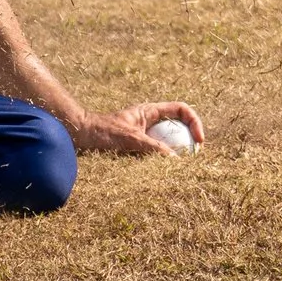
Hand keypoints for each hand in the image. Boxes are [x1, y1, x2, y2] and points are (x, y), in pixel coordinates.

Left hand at [74, 100, 204, 155]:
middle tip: (197, 154)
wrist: (81, 135)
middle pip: (179, 124)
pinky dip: (165, 159)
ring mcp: (145, 132)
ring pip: (170, 139)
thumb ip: (152, 147)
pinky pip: (158, 150)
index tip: (199, 139)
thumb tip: (175, 160)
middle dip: (191, 137)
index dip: (195, 121)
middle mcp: (150, 120)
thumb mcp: (130, 139)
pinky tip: (166, 171)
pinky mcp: (139, 144)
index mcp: (150, 111)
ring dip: (179, 150)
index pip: (181, 109)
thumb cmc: (102, 132)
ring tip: (185, 166)